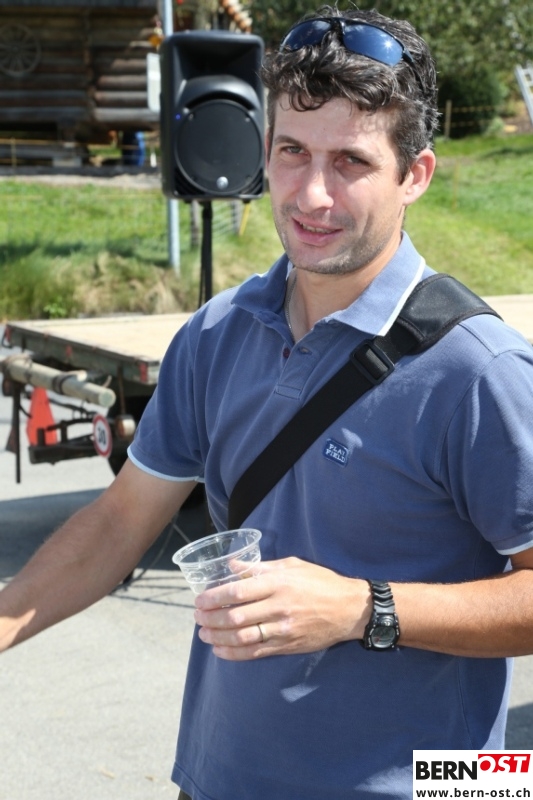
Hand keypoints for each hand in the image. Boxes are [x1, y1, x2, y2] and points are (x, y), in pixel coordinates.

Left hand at [193, 557, 370, 659]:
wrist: (350, 609)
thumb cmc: (321, 582)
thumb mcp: (292, 565)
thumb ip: (260, 567)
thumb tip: (232, 565)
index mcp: (278, 584)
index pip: (238, 591)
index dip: (214, 597)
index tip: (200, 600)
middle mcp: (279, 607)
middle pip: (235, 617)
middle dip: (211, 618)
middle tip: (197, 616)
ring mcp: (283, 630)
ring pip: (242, 638)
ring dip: (218, 637)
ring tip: (204, 633)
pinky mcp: (287, 646)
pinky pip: (255, 652)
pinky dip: (233, 653)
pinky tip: (219, 649)